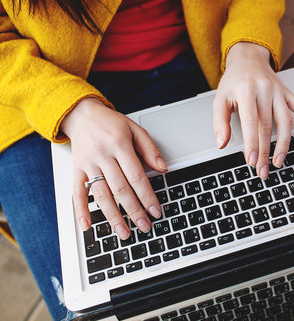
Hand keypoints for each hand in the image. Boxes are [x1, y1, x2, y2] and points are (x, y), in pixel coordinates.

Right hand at [61, 98, 167, 238]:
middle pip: (120, 188)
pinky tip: (88, 226)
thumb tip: (163, 168)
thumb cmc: (111, 123)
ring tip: (123, 232)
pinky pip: (77, 192)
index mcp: (119, 145)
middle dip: (133, 210)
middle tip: (144, 226)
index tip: (155, 210)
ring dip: (112, 216)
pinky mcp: (77, 170)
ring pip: (101, 194)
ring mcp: (88, 164)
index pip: (136, 176)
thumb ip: (150, 149)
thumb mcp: (135, 129)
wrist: (82, 114)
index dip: (147, 195)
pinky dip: (81, 211)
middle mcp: (103, 155)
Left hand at [213, 42, 293, 178]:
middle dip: (266, 151)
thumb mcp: (220, 98)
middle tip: (263, 170)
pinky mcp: (288, 93)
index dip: (252, 143)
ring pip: (286, 121)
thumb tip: (222, 143)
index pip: (251, 122)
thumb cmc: (234, 81)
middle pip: (267, 126)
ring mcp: (279, 91)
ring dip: (284, 144)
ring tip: (278, 161)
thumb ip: (220, 122)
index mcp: (246, 91)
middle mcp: (265, 90)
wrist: (248, 58)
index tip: (252, 161)